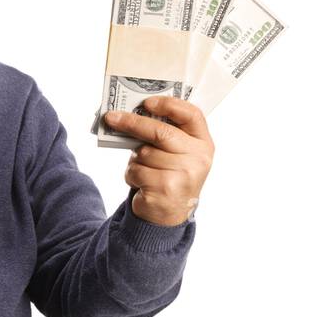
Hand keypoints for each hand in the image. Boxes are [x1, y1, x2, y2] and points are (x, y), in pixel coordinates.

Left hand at [104, 94, 213, 225]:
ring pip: (144, 153)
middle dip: (133, 123)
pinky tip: (141, 183)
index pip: (191, 115)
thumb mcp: (177, 154)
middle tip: (111, 117)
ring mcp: (183, 175)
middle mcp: (198, 159)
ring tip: (143, 168)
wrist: (169, 214)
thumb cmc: (169, 175)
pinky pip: (136, 170)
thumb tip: (131, 114)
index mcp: (204, 144)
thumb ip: (165, 134)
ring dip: (135, 159)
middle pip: (161, 132)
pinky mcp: (165, 189)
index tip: (146, 101)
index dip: (168, 104)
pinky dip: (131, 175)